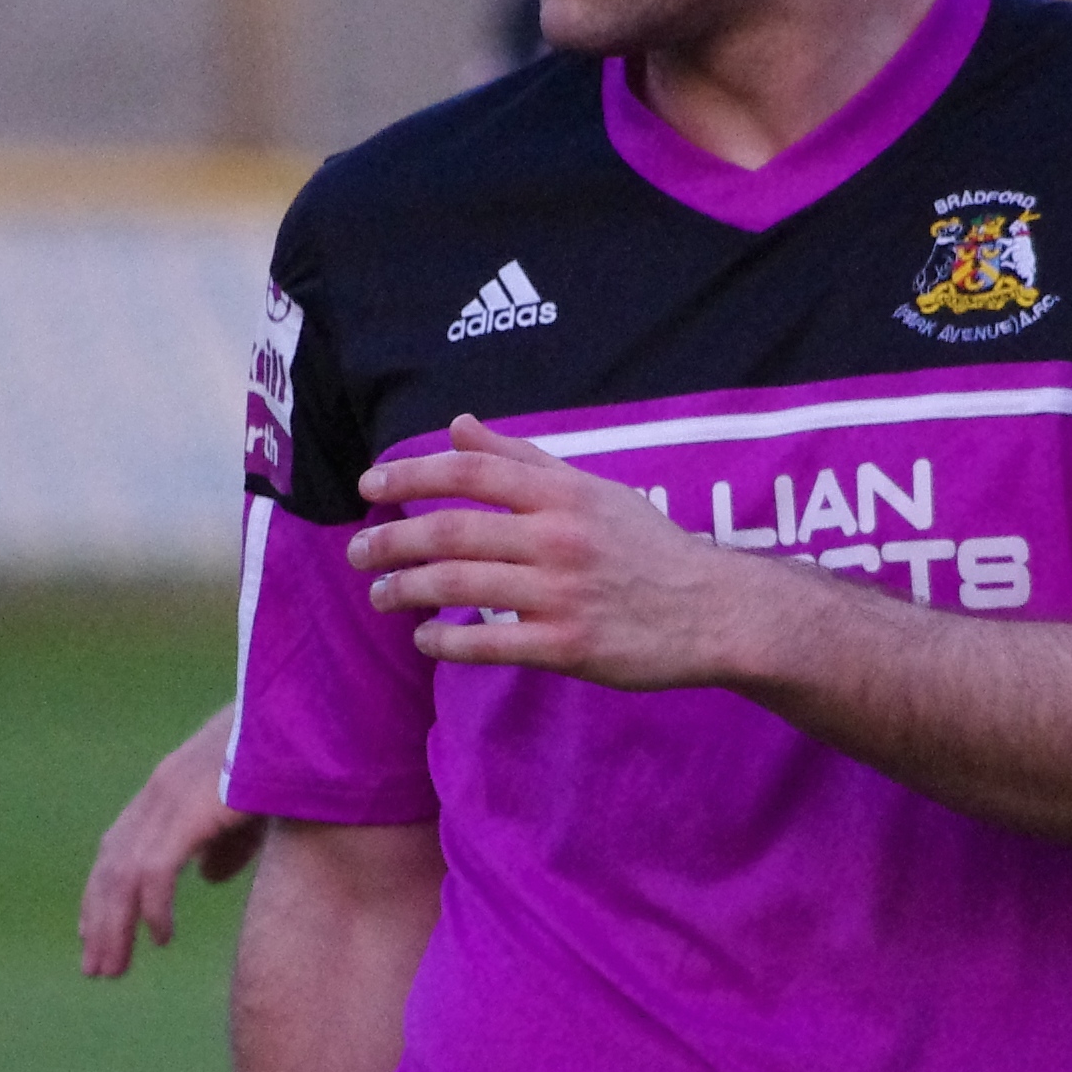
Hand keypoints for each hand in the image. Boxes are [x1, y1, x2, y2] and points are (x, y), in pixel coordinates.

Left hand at [79, 706, 263, 976]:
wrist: (302, 722)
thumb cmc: (285, 758)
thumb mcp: (250, 806)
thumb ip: (226, 842)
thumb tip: (206, 878)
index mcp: (168, 786)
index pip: (117, 846)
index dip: (102, 892)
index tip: (93, 932)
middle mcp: (158, 792)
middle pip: (111, 866)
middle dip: (100, 919)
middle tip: (96, 968)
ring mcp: (169, 799)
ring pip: (124, 875)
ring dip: (115, 926)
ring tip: (113, 969)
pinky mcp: (188, 810)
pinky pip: (156, 870)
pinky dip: (152, 908)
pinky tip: (161, 937)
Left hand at [349, 414, 780, 686]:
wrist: (714, 611)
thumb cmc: (650, 548)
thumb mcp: (594, 490)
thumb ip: (523, 460)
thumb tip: (458, 426)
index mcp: (563, 494)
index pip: (471, 473)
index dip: (411, 475)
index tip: (368, 485)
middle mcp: (558, 537)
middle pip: (451, 531)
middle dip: (392, 539)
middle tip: (357, 551)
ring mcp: (562, 593)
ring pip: (459, 586)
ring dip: (406, 590)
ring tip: (380, 594)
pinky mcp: (567, 645)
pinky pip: (489, 643)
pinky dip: (446, 642)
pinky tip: (425, 640)